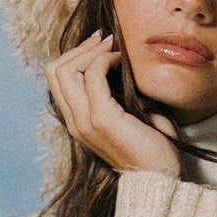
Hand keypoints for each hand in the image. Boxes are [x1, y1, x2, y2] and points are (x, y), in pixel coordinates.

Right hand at [44, 32, 181, 177]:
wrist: (162, 177)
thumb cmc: (153, 148)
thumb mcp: (131, 115)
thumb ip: (118, 93)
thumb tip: (123, 65)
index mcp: (78, 121)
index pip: (57, 78)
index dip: (76, 55)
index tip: (102, 44)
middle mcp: (75, 122)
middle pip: (54, 70)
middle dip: (80, 48)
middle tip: (106, 40)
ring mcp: (84, 121)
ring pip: (65, 70)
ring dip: (90, 51)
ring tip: (113, 47)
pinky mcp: (101, 119)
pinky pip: (93, 76)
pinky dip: (106, 60)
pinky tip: (122, 61)